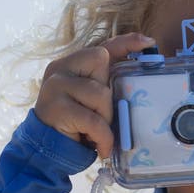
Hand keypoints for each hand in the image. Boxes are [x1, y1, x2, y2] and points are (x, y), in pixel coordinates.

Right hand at [34, 32, 154, 156]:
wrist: (45, 151)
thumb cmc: (75, 126)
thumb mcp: (92, 101)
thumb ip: (107, 86)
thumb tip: (139, 77)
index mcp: (71, 64)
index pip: (102, 47)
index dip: (126, 43)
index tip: (148, 42)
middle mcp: (60, 68)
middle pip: (101, 62)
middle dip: (109, 93)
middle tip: (101, 115)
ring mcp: (56, 85)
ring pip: (100, 93)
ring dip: (105, 118)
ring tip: (97, 134)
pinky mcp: (56, 107)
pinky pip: (93, 120)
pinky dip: (103, 136)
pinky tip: (102, 147)